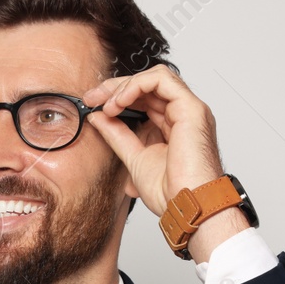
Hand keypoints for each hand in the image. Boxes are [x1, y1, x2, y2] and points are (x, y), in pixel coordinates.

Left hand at [80, 67, 247, 261]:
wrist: (186, 206)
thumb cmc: (170, 192)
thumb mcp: (133, 157)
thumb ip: (117, 135)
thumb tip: (98, 117)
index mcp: (170, 125)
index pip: (143, 98)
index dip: (116, 96)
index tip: (92, 105)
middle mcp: (181, 114)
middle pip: (147, 84)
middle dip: (115, 87)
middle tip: (92, 98)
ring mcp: (188, 110)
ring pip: (155, 77)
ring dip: (125, 86)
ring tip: (108, 104)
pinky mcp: (191, 109)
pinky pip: (162, 80)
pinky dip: (137, 85)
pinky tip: (120, 101)